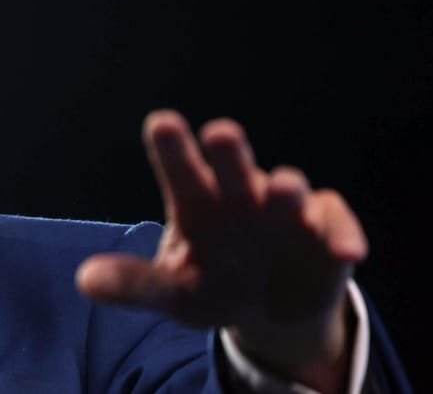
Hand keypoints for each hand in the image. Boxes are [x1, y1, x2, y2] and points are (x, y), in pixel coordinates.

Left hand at [75, 110, 367, 391]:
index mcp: (197, 202)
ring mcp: (286, 211)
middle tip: (222, 133)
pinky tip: (349, 253)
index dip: (172, 148)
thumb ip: (133, 284)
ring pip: (288, 192)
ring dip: (287, 191)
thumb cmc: (211, 283)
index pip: (180, 169)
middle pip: (233, 167)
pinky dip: (343, 236)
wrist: (269, 309)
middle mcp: (240, 195)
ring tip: (284, 188)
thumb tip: (84, 281)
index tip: (162, 123)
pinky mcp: (327, 233)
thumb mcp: (172, 291)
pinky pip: (337, 228)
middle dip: (230, 152)